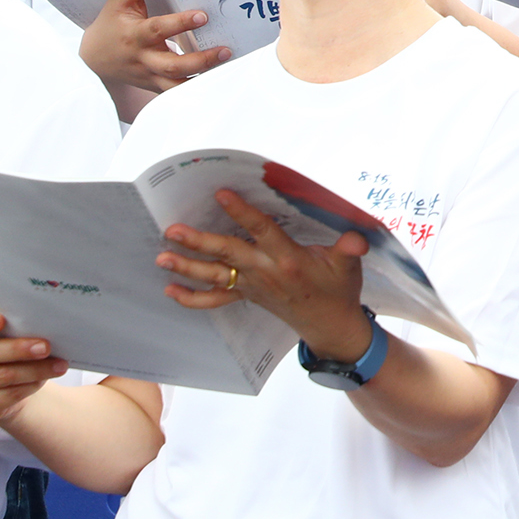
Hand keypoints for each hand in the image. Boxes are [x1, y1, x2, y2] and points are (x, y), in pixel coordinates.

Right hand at [0, 308, 67, 423]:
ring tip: (59, 365)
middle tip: (46, 347)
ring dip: (35, 370)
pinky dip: (30, 386)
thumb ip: (15, 326)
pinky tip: (44, 379)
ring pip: (3, 376)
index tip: (1, 320)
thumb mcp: (8, 334)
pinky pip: (7, 395)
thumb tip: (45, 321)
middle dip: (20, 349)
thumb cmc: (8, 348)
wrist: (6, 385)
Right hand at [80, 0, 230, 92]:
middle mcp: (144, 59)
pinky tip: (216, 78)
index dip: (179, 24)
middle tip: (225, 50)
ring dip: (202, 77)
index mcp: (134, 36)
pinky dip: (195, 88)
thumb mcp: (117, 3)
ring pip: (177, 85)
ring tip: (225, 64)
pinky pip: (176, 91)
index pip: (158, 30)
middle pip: (173, 66)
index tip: (202, 16)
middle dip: (200, 60)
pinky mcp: (155, 86)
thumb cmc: (110, 27)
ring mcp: (150, 76)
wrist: (95, 60)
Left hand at [157, 189, 372, 357]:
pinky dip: (191, 298)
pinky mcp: (247, 297)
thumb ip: (350, 249)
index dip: (242, 213)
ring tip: (161, 258)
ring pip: (215, 276)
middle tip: (172, 230)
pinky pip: (215, 299)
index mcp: (288, 260)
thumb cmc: (338, 289)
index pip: (261, 231)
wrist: (329, 325)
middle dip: (198, 242)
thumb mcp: (349, 267)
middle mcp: (265, 273)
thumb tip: (356, 239)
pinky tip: (170, 290)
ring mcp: (252, 287)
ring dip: (186, 268)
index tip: (222, 194)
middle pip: (227, 254)